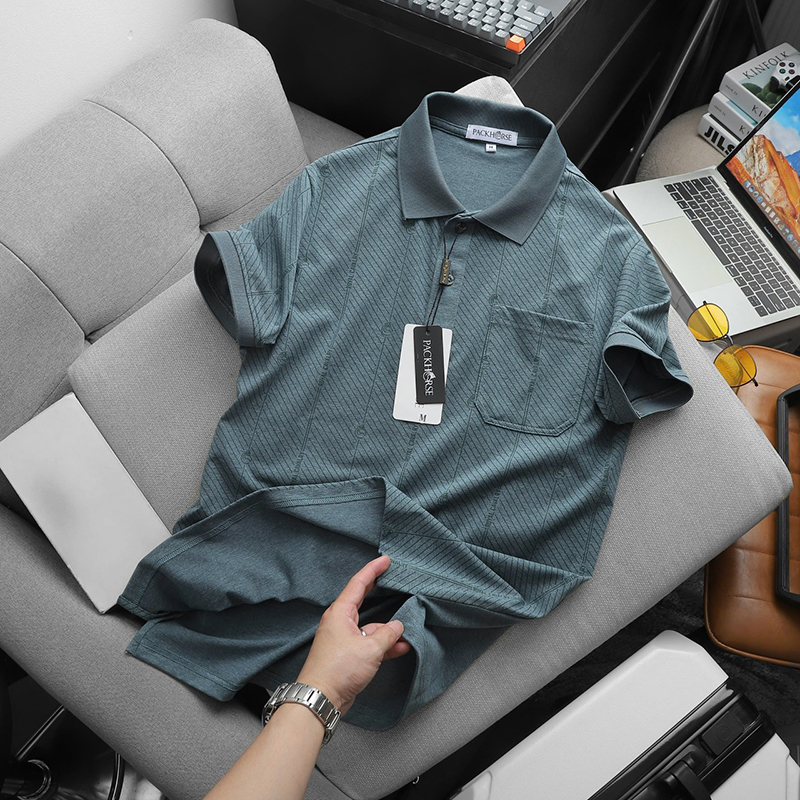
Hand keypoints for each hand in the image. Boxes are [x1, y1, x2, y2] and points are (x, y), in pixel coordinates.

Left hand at [297, 554, 410, 714]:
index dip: (373, 569)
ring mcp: (344, 639)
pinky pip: (369, 643)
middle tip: (393, 579)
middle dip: (380, 592)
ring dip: (388, 631)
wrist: (320, 699)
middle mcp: (340, 622)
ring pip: (370, 627)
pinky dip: (384, 646)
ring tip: (408, 632)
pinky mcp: (348, 655)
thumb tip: (397, 626)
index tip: (385, 559)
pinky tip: (399, 648)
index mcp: (340, 612)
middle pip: (364, 601)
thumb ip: (387, 634)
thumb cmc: (339, 669)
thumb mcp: (370, 649)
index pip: (358, 583)